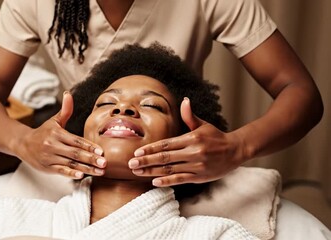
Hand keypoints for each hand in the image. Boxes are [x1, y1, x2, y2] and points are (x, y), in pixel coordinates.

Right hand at [15, 92, 105, 178]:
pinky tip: (81, 175)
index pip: (76, 140)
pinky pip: (60, 171)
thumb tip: (68, 94)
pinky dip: (71, 174)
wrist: (23, 144)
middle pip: (75, 153)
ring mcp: (49, 157)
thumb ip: (65, 110)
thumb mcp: (54, 121)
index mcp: (57, 133)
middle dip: (91, 159)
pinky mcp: (47, 167)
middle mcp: (53, 145)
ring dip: (86, 169)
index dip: (89, 146)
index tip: (101, 151)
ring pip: (70, 163)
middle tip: (104, 163)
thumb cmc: (43, 132)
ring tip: (100, 171)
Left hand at [129, 98, 244, 186]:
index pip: (166, 144)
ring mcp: (197, 165)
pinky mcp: (200, 177)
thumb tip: (184, 101)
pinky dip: (167, 181)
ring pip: (170, 169)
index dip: (150, 148)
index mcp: (192, 138)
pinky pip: (181, 179)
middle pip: (165, 158)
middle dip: (146, 161)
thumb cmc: (216, 137)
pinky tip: (154, 182)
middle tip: (131, 164)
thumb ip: (190, 116)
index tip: (137, 152)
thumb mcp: (203, 125)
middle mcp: (194, 152)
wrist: (236, 151)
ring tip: (137, 172)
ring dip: (152, 172)